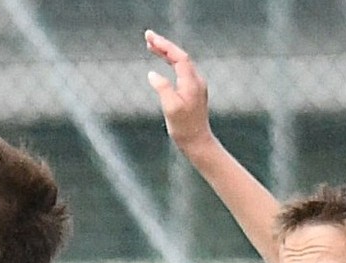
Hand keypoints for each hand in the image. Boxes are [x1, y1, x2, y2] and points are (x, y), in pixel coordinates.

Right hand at [145, 30, 213, 150]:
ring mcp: (196, 85)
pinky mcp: (193, 91)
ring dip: (166, 53)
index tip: (150, 37)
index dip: (164, 45)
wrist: (198, 142)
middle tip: (147, 36)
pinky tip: (162, 61)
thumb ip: (162, 88)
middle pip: (180, 56)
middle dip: (164, 45)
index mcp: (192, 82)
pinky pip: (181, 70)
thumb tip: (152, 74)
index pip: (178, 57)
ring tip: (151, 45)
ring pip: (181, 62)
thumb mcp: (171, 108)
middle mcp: (196, 81)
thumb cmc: (184, 128)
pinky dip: (170, 62)